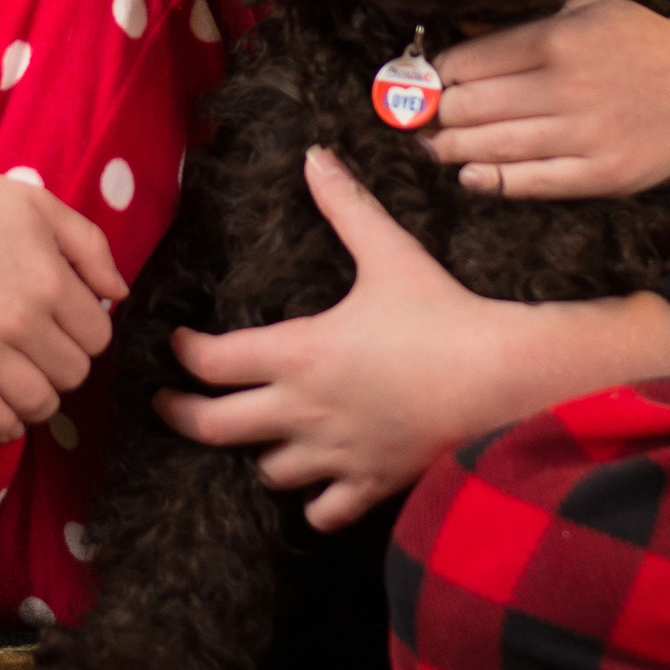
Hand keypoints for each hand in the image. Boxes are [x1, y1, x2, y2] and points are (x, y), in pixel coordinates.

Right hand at [0, 103, 125, 444]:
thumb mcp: (42, 205)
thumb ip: (91, 247)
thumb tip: (120, 294)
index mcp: (53, 280)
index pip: (98, 339)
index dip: (85, 337)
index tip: (65, 330)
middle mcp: (23, 318)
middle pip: (73, 375)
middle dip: (64, 367)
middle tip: (42, 354)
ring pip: (37, 403)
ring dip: (38, 401)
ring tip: (25, 386)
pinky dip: (3, 426)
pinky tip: (5, 421)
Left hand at [159, 150, 514, 528]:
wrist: (501, 379)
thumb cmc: (443, 315)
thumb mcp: (389, 253)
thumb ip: (346, 206)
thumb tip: (314, 157)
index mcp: (298, 354)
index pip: (213, 362)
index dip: (186, 353)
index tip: (179, 344)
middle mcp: (304, 411)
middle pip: (214, 428)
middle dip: (182, 415)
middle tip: (168, 405)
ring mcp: (335, 455)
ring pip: (267, 471)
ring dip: (257, 454)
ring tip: (257, 437)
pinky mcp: (371, 484)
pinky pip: (324, 512)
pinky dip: (314, 503)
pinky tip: (317, 485)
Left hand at [428, 0, 669, 199]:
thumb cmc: (638, 42)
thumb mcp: (586, 6)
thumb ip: (524, 17)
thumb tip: (458, 29)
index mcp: (560, 38)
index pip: (470, 61)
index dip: (437, 75)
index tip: (425, 82)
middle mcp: (568, 86)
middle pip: (473, 106)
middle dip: (436, 114)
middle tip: (418, 119)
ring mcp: (585, 135)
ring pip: (493, 147)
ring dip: (450, 149)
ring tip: (430, 147)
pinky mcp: (600, 174)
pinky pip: (532, 182)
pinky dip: (492, 181)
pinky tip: (468, 175)